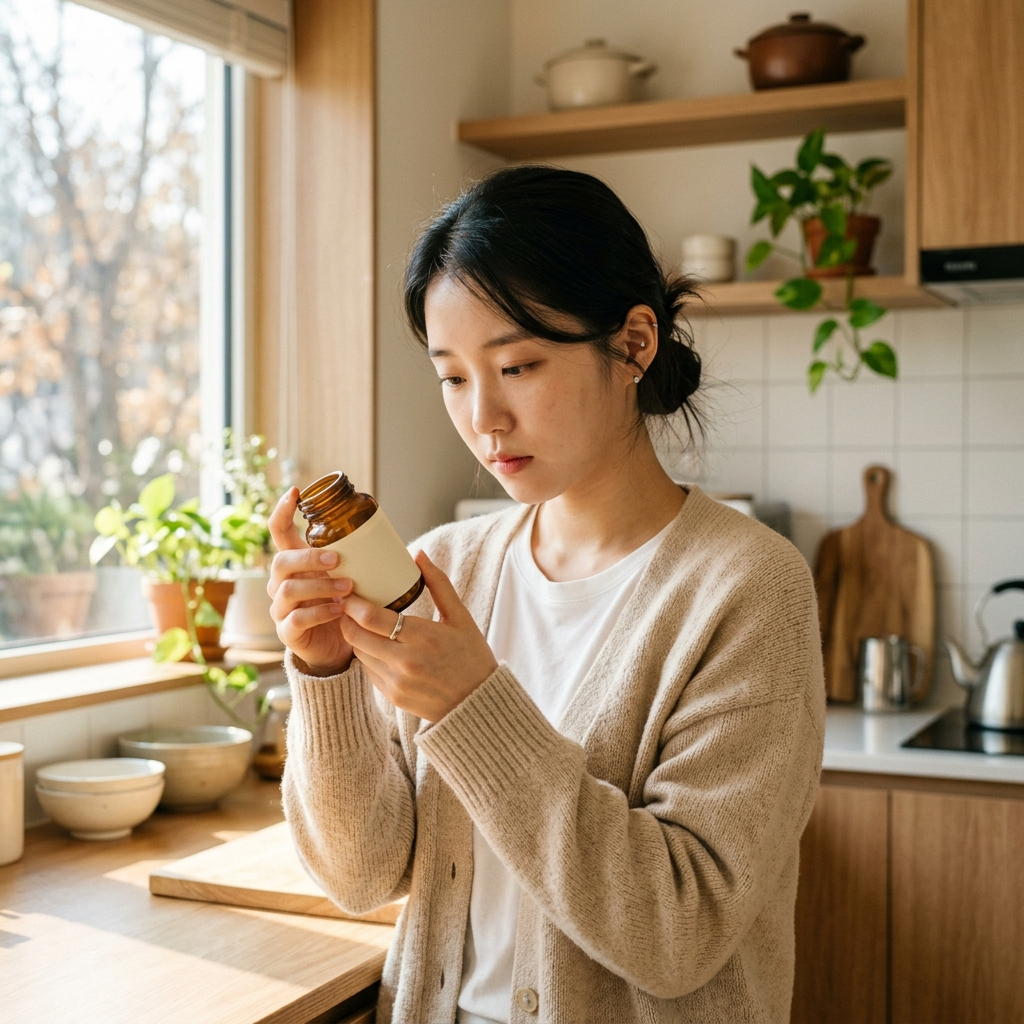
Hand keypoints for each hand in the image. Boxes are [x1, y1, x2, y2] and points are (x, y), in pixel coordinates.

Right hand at [267, 487, 354, 675]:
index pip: (278, 531)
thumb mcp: (347, 575)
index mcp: (295, 563)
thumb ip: (354, 556)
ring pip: (288, 590)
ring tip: (348, 588)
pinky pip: (297, 619)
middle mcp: (281, 582)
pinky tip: (339, 611)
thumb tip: (384, 530)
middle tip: (337, 560)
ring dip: (320, 586)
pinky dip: (320, 613)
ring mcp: (281, 608)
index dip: (282, 510)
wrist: (338, 646)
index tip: (296, 492)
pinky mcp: (288, 631)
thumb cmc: (343, 603)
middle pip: (281, 561)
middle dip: (308, 558)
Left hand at [340, 550, 497, 721]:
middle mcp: (405, 662)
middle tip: (346, 603)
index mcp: (422, 637)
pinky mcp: (392, 696)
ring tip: (358, 621)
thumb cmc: (472, 657)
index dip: (352, 603)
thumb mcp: (461, 617)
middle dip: (346, 617)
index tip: (347, 591)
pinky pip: (368, 670)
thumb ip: (439, 585)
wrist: (478, 704)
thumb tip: (419, 555)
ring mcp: (396, 682)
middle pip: (356, 635)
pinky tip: (375, 644)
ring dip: (355, 635)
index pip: (371, 618)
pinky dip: (368, 655)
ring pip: (359, 652)